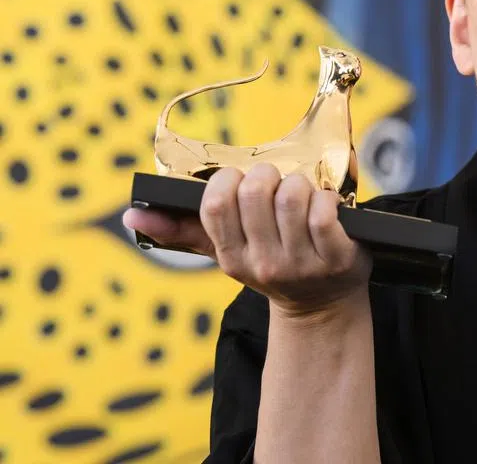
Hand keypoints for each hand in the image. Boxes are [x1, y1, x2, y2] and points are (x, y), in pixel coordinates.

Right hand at [123, 164, 371, 317]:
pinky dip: (327, 200)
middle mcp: (263, 263)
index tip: (240, 180)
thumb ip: (182, 231)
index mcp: (231, 257)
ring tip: (301, 195)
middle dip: (266, 176)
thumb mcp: (227, 252)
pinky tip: (326, 205)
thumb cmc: (271, 265)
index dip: (227, 181)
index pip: (215, 206)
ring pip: (292, 198)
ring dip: (298, 186)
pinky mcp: (337, 259)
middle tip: (275, 184)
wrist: (320, 306)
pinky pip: (324, 215)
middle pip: (255, 194)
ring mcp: (301, 264)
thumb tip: (132, 215)